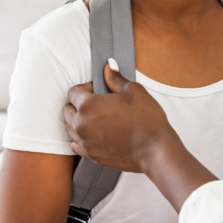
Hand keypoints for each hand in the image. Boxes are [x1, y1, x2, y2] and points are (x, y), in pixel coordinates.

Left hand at [63, 61, 181, 173]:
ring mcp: (85, 142)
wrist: (154, 149)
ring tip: (97, 119)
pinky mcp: (91, 156)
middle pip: (67, 110)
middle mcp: (81, 124)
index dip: (85, 88)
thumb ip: (115, 79)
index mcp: (88, 105)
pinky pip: (76, 145)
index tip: (98, 89)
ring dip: (78, 121)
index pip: (73, 92)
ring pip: (70, 128)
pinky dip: (81, 138)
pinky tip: (94, 135)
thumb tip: (108, 66)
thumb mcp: (133, 91)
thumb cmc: (146, 118)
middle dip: (78, 104)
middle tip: (97, 104)